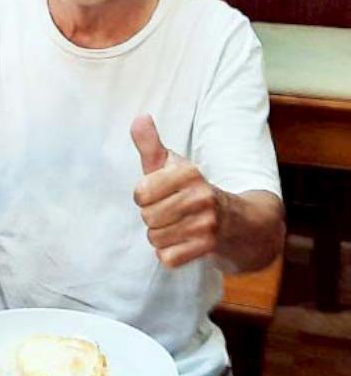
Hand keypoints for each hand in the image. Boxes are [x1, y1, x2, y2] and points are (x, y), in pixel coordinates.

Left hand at [131, 114, 219, 268]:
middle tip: (170, 212)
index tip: (158, 193)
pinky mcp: (209, 247)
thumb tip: (139, 117)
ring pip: (156, 239)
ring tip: (177, 226)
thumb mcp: (173, 165)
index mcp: (190, 173)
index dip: (144, 196)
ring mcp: (208, 224)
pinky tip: (182, 243)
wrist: (237, 221)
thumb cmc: (192, 189)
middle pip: (148, 217)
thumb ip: (151, 144)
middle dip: (152, 218)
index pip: (140, 193)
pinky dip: (169, 254)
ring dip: (160, 236)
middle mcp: (202, 196)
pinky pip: (168, 258)